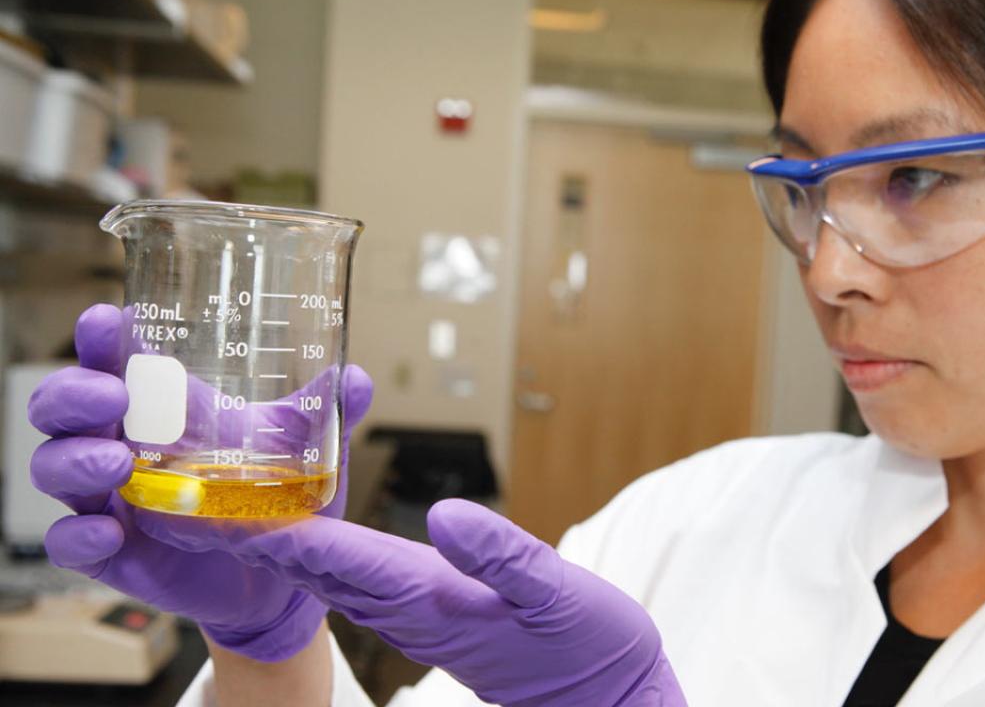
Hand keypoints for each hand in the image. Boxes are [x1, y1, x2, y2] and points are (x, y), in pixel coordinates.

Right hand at [27, 303, 373, 660]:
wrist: (277, 578)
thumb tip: (356, 378)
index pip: (113, 361)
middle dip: (72, 393)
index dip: (99, 338)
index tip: (105, 319)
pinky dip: (78, 536)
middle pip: (62, 406)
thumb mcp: (304, 452)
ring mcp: (109, 500)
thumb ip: (326, 414)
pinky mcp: (111, 553)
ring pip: (52, 467)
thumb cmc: (275, 498)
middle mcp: (122, 446)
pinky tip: (107, 533)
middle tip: (111, 397)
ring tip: (117, 464)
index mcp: (161, 409)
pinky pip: (68, 543)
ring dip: (73, 459)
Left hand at [148, 499, 686, 705]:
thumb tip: (444, 514)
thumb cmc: (587, 645)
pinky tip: (304, 527)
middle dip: (254, 529)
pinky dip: (318, 549)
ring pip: (328, 572)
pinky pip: (355, 578)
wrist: (600, 692)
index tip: (221, 501)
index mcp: (431, 598)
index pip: (338, 558)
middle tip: (194, 488)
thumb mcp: (555, 593)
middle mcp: (409, 607)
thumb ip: (500, 555)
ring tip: (228, 497)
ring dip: (276, 537)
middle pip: (314, 565)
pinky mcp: (428, 612)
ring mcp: (415, 614)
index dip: (279, 528)